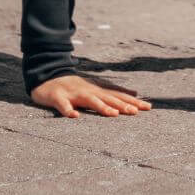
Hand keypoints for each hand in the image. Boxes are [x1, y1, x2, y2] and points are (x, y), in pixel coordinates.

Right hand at [29, 73, 151, 117]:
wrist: (46, 77)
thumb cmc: (72, 88)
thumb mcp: (94, 90)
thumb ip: (113, 93)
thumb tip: (135, 95)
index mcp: (96, 92)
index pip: (117, 97)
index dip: (132, 102)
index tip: (148, 108)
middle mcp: (87, 91)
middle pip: (107, 98)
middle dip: (122, 105)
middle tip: (136, 112)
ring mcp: (72, 94)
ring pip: (89, 100)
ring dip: (101, 107)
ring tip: (113, 115)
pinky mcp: (57, 97)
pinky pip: (63, 105)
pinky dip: (68, 110)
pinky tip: (75, 116)